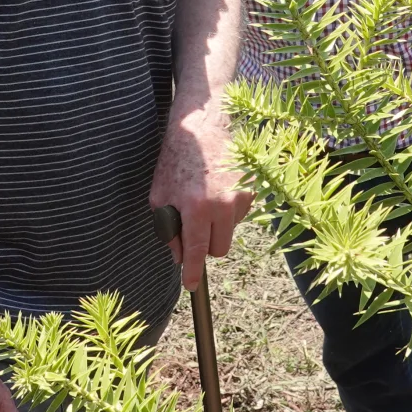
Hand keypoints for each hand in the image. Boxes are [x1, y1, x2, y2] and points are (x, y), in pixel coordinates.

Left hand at [153, 108, 252, 289]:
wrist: (204, 126)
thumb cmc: (176, 160)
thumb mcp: (159, 195)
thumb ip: (167, 229)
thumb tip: (180, 256)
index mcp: (196, 207)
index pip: (197, 251)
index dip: (193, 272)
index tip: (191, 285)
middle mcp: (223, 205)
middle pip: (219, 249)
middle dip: (206, 245)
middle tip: (193, 226)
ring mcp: (241, 197)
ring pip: (231, 231)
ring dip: (218, 225)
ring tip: (204, 198)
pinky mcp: (252, 190)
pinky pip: (240, 215)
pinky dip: (228, 210)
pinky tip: (217, 190)